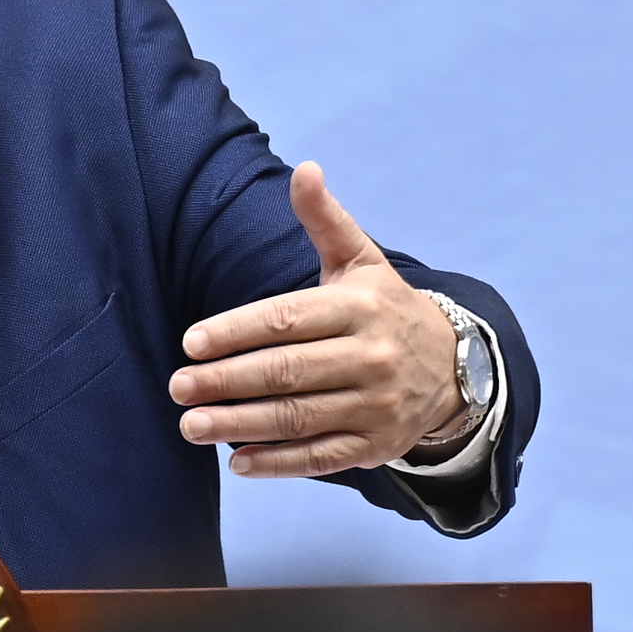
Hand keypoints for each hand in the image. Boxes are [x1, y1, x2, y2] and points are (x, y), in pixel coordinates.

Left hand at [169, 162, 461, 476]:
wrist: (454, 366)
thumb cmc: (385, 308)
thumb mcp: (361, 260)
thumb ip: (325, 219)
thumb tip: (304, 169)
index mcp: (360, 307)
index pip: (288, 319)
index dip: (237, 331)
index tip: (192, 342)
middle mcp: (371, 356)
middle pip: (288, 371)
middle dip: (228, 380)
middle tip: (179, 387)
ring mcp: (376, 405)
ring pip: (299, 418)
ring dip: (240, 424)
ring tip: (192, 425)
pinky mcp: (376, 444)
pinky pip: (321, 457)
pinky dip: (278, 462)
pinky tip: (237, 462)